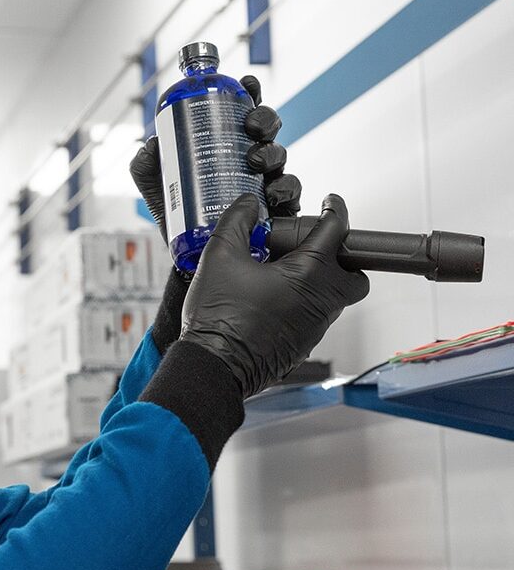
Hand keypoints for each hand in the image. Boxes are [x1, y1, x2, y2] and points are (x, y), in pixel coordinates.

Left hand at [130, 75, 301, 242]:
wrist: (189, 255)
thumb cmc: (179, 213)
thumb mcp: (156, 185)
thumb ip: (146, 164)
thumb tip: (152, 144)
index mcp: (226, 145)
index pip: (241, 112)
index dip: (249, 93)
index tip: (246, 84)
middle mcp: (249, 158)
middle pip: (267, 128)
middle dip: (264, 118)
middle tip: (250, 126)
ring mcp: (264, 182)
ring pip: (280, 156)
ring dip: (272, 153)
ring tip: (254, 161)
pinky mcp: (276, 208)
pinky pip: (291, 193)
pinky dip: (287, 188)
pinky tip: (273, 192)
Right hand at [180, 193, 369, 397]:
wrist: (214, 365)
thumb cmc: (218, 317)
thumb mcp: (220, 255)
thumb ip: (237, 221)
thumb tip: (248, 205)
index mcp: (307, 274)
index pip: (336, 231)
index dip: (334, 210)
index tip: (330, 204)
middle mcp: (320, 302)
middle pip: (355, 274)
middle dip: (343, 258)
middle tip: (315, 248)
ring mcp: (314, 327)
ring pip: (335, 299)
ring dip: (319, 282)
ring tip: (284, 273)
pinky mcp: (303, 345)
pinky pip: (315, 318)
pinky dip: (304, 304)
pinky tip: (273, 300)